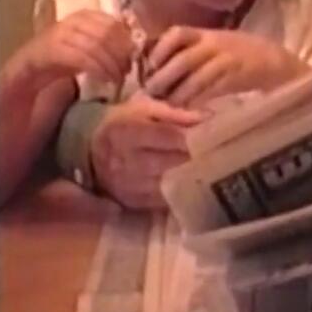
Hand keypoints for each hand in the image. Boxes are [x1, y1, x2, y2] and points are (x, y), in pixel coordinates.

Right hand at [11, 10, 133, 90]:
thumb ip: (107, 44)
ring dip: (110, 64)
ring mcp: (57, 34)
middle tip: (126, 71)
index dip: (126, 41)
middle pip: (105, 32)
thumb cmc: (62, 63)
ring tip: (116, 78)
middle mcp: (70, 20)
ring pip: (94, 44)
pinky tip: (103, 79)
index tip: (133, 58)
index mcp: (82, 16)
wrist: (26, 75)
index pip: (112, 22)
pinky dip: (95, 68)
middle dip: (120, 54)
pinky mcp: (47, 51)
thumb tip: (134, 49)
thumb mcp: (88, 49)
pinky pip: (78, 56)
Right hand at [90, 91, 206, 209]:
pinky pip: (162, 200)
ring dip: (192, 178)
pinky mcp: (131, 202)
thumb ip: (175, 114)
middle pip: (170, 163)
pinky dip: (180, 192)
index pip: (167, 136)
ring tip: (215, 170)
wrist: (88, 149)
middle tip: (224, 155)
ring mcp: (126, 185)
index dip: (193, 137)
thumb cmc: (124, 123)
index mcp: (126, 131)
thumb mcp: (144, 109)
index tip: (217, 136)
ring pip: (168, 184)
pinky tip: (196, 184)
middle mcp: (124, 161)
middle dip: (197, 159)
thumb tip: (207, 119)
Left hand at [143, 26, 306, 107]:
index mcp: (207, 34)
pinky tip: (191, 108)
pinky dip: (198, 100)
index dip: (159, 50)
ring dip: (179, 94)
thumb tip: (158, 66)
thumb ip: (192, 51)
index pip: (177, 34)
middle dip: (163, 78)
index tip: (148, 66)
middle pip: (182, 59)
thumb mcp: (216, 44)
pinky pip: (212, 89)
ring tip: (169, 105)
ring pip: (195, 77)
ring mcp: (227, 60)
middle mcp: (215, 44)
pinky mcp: (238, 77)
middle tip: (151, 93)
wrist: (276, 61)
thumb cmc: (241, 54)